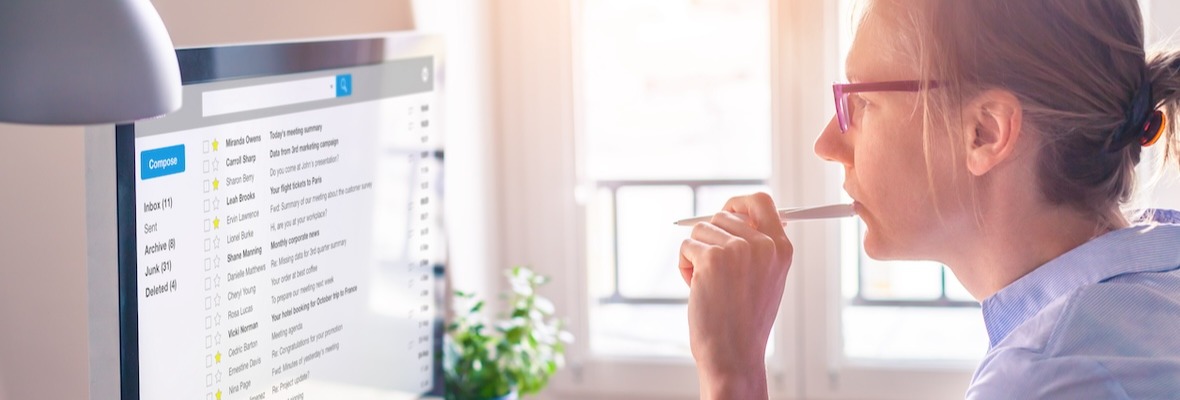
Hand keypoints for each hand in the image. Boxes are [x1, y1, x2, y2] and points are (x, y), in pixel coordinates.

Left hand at [678, 193, 793, 398]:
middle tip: (714, 271)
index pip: (761, 202)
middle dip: (710, 239)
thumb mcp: (766, 279)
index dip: (738, 203)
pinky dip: (685, 266)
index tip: (726, 211)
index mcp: (781, 248)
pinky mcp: (712, 258)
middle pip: (722, 215)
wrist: (733, 353)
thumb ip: (758, 246)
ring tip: (708, 284)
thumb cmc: (744, 321)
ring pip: (701, 230)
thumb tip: (734, 214)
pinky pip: (686, 246)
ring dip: (696, 254)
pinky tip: (696, 289)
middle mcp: (763, 245)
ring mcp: (738, 249)